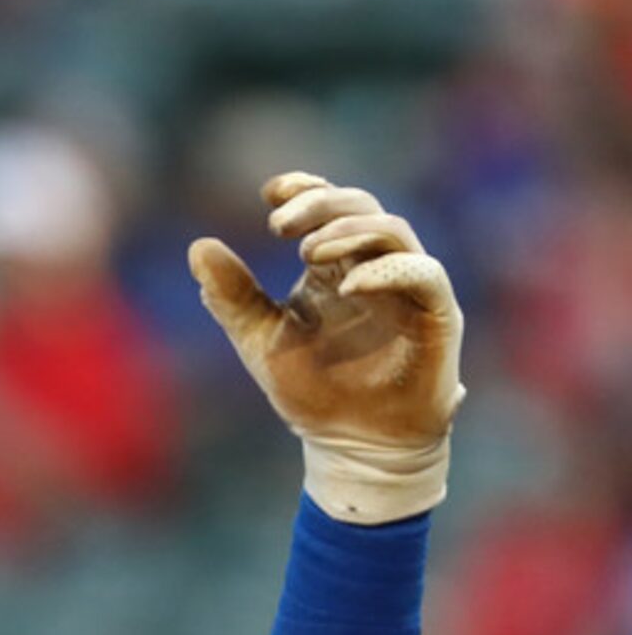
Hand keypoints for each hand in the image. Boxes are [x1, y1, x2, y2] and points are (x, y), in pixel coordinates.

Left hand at [190, 172, 464, 522]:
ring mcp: (409, 288)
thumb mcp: (260, 341)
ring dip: (350, 231)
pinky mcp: (436, 315)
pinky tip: (347, 285)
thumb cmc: (313, 391)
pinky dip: (386, 271)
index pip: (329, 207)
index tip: (270, 193)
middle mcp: (375, 267)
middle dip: (320, 206)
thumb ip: (232, 298)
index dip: (305, 189)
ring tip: (307, 250)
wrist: (351, 446)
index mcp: (336, 266)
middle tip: (279, 224)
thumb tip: (197, 247)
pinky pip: (423, 275)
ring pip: (393, 232)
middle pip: (360, 208)